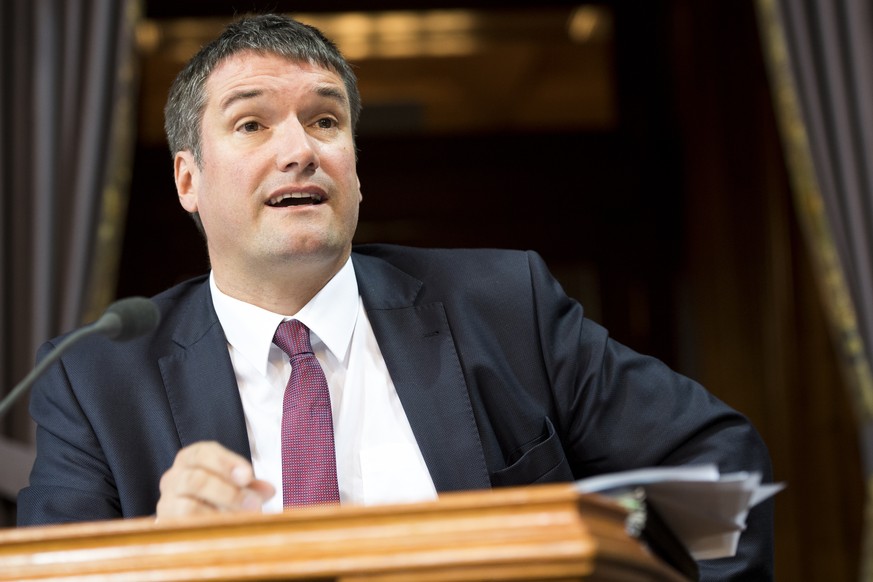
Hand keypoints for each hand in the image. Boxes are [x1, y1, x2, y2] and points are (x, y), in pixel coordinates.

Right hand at [156, 441, 274, 518]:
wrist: (191, 522)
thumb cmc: (215, 495)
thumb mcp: (235, 485)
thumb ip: (250, 485)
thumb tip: (269, 490)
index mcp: (190, 459)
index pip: (202, 453)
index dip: (226, 463)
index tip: (247, 476)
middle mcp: (173, 478)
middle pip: (196, 480)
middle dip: (229, 493)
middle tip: (254, 504)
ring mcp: (166, 503)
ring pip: (188, 506)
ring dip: (219, 515)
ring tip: (243, 519)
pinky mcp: (167, 525)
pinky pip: (186, 528)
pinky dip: (209, 527)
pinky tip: (226, 529)